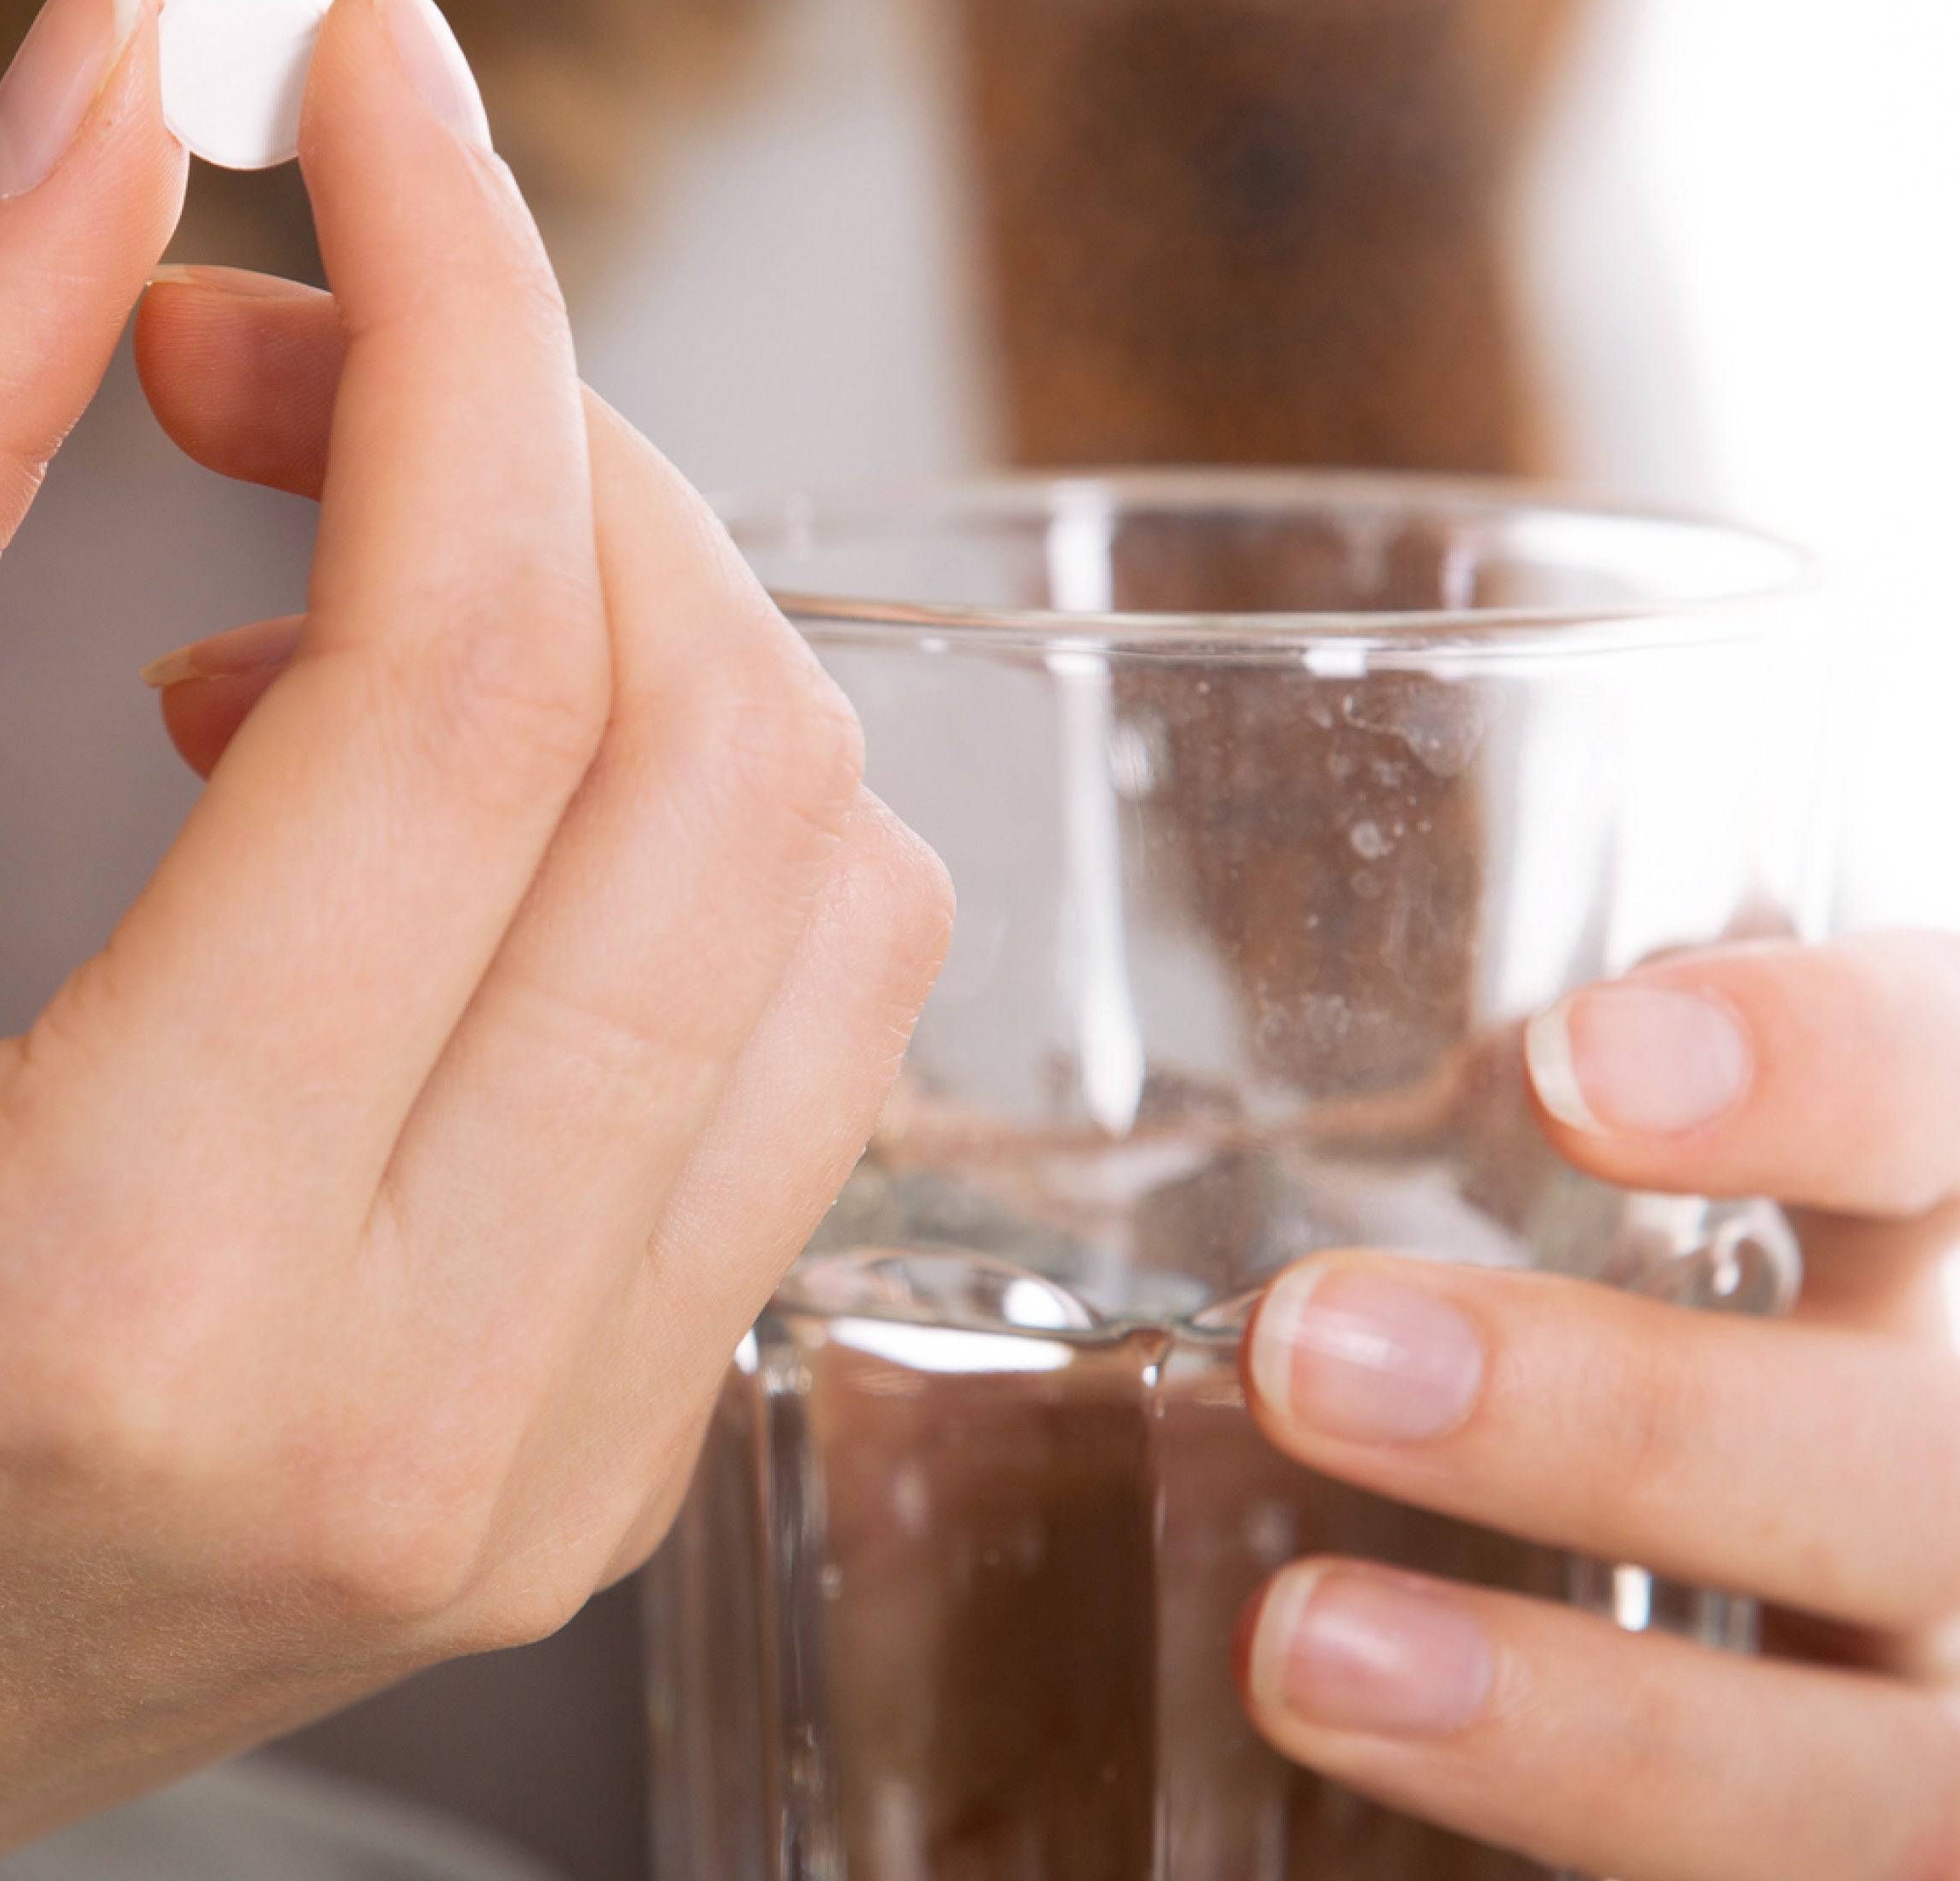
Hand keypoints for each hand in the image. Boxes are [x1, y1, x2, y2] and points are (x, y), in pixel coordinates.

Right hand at [0, 0, 948, 1879]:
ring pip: (815, 908)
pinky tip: (363, 816)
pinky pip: (772, 1067)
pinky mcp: (567, 1503)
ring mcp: (529, 1494)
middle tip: (243, 340)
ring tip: (279, 601)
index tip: (356, 62)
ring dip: (609, 629)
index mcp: (119, 1274)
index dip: (451, 291)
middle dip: (528, 428)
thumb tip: (97, 69)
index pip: (465, 673)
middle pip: (706, 761)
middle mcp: (405, 1422)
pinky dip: (630, 840)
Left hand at [1239, 936, 1959, 1878]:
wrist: (1803, 1556)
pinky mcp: (1881, 1828)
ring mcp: (1954, 1681)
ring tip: (1300, 1646)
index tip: (1570, 1063)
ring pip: (1886, 1759)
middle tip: (1312, 1349)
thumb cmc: (1649, 1320)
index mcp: (1935, 1227)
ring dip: (1594, 1718)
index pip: (1945, 1089)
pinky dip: (1590, 1829)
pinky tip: (1357, 1781)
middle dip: (1627, 1418)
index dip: (1813, 1071)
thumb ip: (1443, 1129)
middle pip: (1917, 1453)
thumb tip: (1004, 1074)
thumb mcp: (1619, 1202)